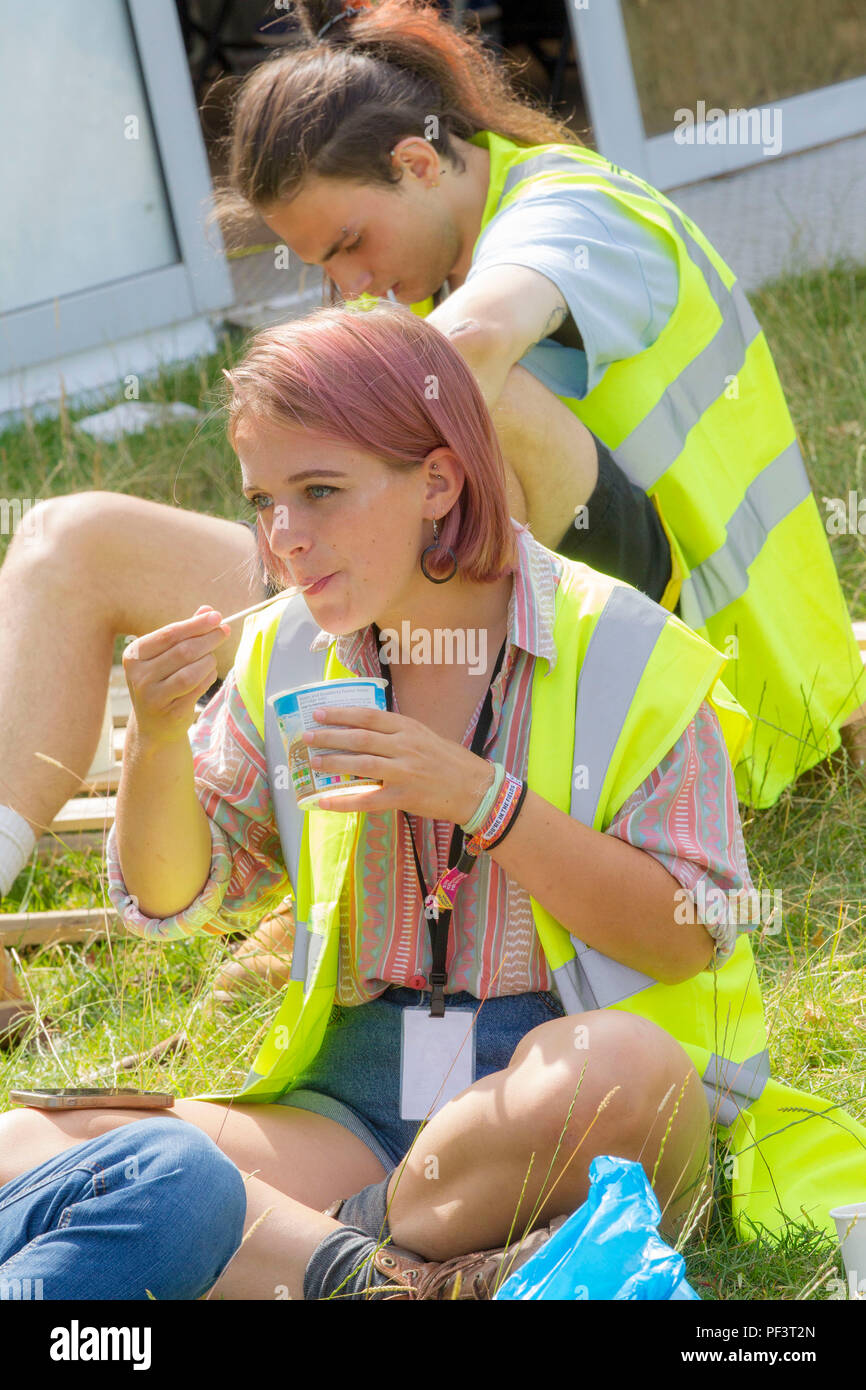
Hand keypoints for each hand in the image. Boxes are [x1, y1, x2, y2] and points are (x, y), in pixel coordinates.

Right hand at [122, 606, 230, 746]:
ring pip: (192, 671)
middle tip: (224, 632)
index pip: (169, 634)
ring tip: (212, 658)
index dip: (195, 624)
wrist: (154, 724)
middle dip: (208, 639)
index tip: (216, 617)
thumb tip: (208, 610)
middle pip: (183, 651)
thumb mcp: (166, 655)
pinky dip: (208, 678)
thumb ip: (185, 632)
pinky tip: (208, 674)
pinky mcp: (169, 712)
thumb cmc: (162, 681)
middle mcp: (139, 675)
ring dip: (209, 661)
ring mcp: (153, 696)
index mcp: (134, 655)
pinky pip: (197, 689)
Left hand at [303, 705, 493, 821]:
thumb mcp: (426, 736)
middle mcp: (404, 747)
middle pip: (359, 738)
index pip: (368, 716)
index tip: (320, 712)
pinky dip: (344, 800)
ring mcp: (403, 773)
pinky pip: (367, 799)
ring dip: (333, 762)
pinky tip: (325, 801)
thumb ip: (398, 733)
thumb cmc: (451, 762)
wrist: (476, 789)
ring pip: (360, 764)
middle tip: (307, 736)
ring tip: (313, 761)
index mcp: (409, 728)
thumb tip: (366, 731)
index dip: (342, 713)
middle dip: (330, 736)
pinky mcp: (403, 797)